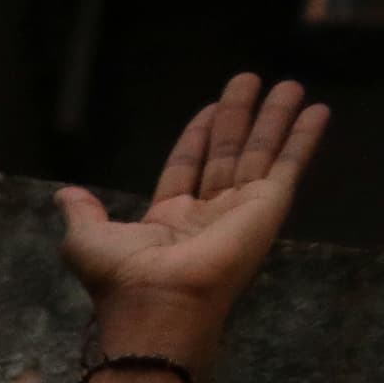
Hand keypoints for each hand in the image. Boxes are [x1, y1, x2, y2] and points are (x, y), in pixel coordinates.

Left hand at [59, 74, 326, 364]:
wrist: (159, 302)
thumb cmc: (122, 276)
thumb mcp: (86, 240)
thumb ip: (83, 213)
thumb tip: (65, 194)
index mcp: (168, 221)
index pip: (186, 167)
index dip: (197, 136)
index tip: (210, 107)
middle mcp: (208, 214)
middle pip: (226, 153)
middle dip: (237, 117)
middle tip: (248, 80)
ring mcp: (241, 209)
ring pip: (260, 152)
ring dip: (274, 118)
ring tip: (289, 84)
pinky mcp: (269, 207)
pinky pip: (289, 164)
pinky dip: (305, 138)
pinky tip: (318, 110)